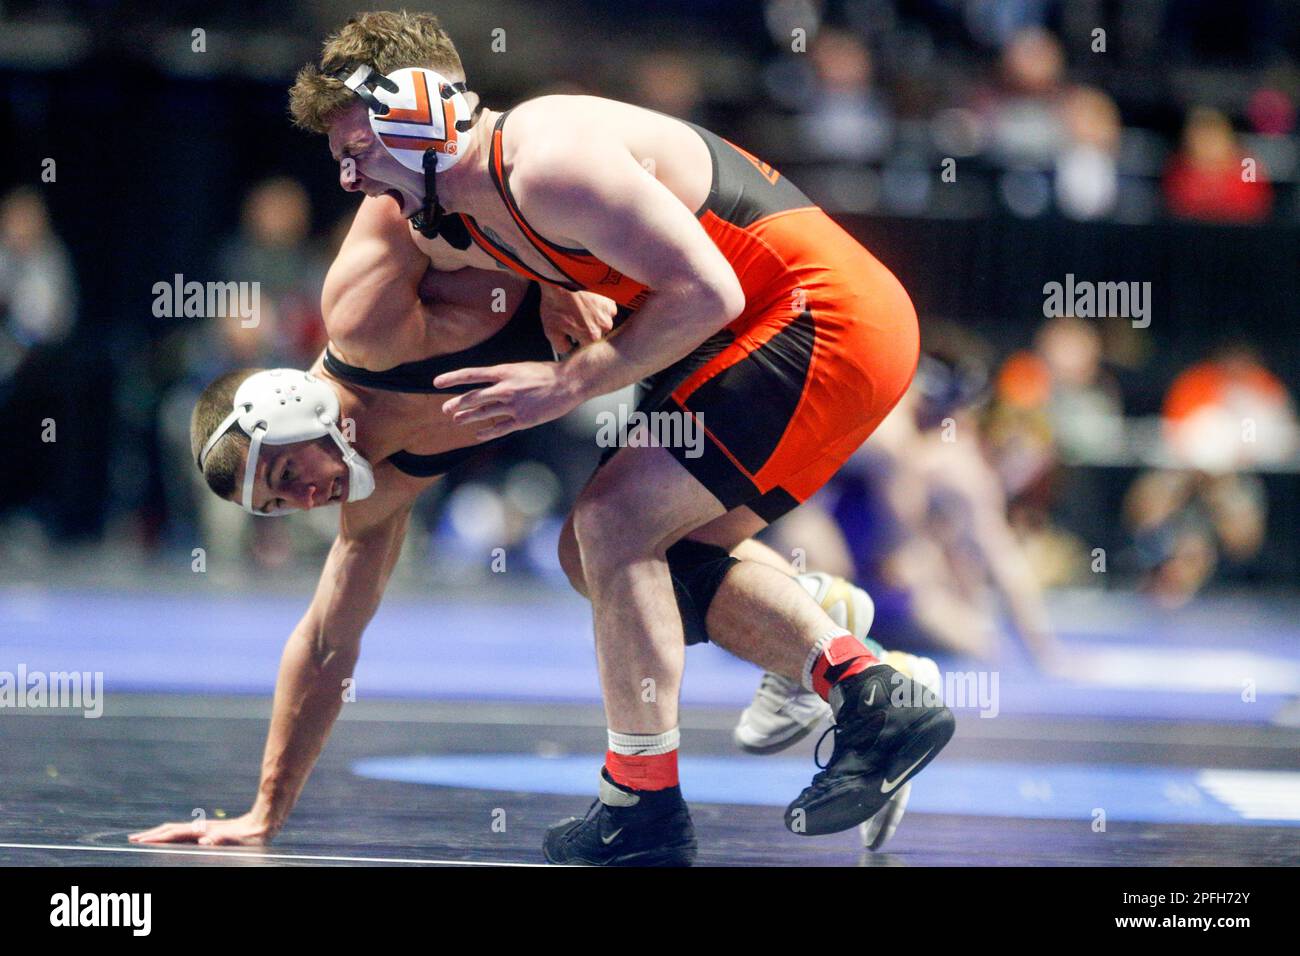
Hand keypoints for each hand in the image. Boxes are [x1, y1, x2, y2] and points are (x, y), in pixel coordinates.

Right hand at [129, 811, 274, 846]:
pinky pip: (185, 833)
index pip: (173, 834)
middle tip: (132, 839)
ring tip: (147, 838)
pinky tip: (172, 839)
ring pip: (177, 830)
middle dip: (151, 835)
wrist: (266, 820)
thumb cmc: (253, 835)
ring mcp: (206, 828)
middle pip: (170, 830)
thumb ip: (223, 839)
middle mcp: (202, 828)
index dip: (155, 838)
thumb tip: (206, 839)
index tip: (138, 842)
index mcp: (203, 830)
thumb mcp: (239, 839)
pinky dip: (172, 835)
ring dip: (160, 834)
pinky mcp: (211, 831)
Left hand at [435, 361, 584, 439]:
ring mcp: (513, 406)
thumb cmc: (547, 373)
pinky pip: (500, 428)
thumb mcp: (521, 368)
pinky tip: (478, 434)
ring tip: (457, 420)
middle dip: (456, 404)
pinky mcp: (522, 420)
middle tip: (446, 409)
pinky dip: (487, 431)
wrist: (568, 384)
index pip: (471, 374)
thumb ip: (504, 376)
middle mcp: (505, 389)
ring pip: (483, 413)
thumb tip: (490, 382)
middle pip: (473, 397)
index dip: (452, 378)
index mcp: (504, 372)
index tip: (437, 382)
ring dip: (468, 417)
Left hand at [538, 285, 615, 355]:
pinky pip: (606, 310)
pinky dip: (598, 308)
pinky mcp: (610, 300)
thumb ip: (561, 347)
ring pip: (602, 323)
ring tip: (580, 309)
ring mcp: (609, 312)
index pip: (587, 348)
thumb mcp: (551, 330)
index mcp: (591, 337)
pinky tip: (587, 302)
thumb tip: (568, 349)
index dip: (578, 343)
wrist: (561, 278)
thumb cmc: (556, 302)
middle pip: (597, 336)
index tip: (572, 336)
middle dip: (587, 331)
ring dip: (594, 319)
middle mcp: (604, 326)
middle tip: (574, 319)